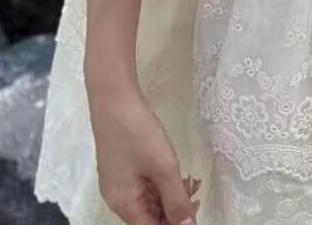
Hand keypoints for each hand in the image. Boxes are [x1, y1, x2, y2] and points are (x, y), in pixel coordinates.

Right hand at [87, 82, 200, 224]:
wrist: (115, 99)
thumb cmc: (138, 133)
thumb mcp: (163, 167)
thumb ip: (176, 200)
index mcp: (123, 203)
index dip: (173, 224)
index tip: (194, 209)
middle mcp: (118, 198)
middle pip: (150, 216)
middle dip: (174, 209)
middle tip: (196, 192)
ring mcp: (120, 182)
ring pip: (150, 200)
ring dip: (171, 195)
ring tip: (191, 181)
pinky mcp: (125, 167)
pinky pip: (146, 186)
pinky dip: (163, 183)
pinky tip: (178, 174)